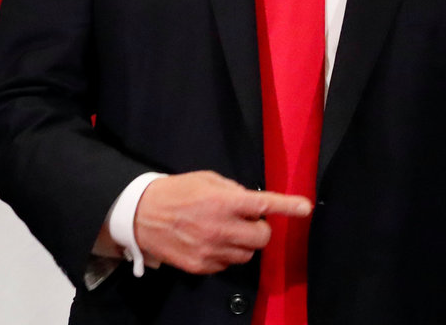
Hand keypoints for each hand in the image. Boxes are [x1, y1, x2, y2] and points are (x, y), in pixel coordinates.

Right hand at [134, 170, 311, 274]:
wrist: (140, 215)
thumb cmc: (177, 191)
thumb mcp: (208, 180)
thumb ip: (234, 191)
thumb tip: (253, 202)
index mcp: (223, 202)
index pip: (264, 204)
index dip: (288, 206)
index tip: (305, 207)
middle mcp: (220, 228)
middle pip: (262, 237)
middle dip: (261, 228)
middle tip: (249, 220)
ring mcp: (210, 250)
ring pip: (248, 254)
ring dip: (245, 243)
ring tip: (227, 231)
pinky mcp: (200, 266)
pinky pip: (227, 264)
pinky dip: (227, 254)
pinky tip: (213, 242)